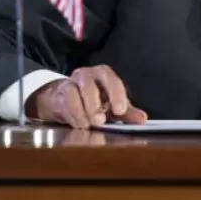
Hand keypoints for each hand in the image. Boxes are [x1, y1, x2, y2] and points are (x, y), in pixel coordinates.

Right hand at [28, 65, 147, 128]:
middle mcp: (87, 75)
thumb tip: (142, 120)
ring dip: (82, 112)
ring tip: (88, 125)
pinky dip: (72, 116)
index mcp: (104, 74)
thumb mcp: (113, 105)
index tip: (120, 110)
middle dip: (95, 105)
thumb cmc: (95, 100)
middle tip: (100, 121)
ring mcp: (70, 82)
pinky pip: (64, 104)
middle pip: (90, 86)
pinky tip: (79, 124)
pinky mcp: (59, 94)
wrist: (66, 100)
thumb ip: (127, 112)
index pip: (112, 81)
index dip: (116, 95)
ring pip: (73, 94)